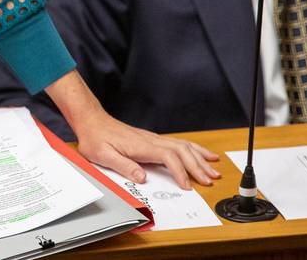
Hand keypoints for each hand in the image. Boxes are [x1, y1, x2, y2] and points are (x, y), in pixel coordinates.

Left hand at [44, 69, 218, 188]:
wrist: (91, 121)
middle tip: (210, 180)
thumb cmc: (95, 137)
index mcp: (141, 145)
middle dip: (198, 166)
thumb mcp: (102, 155)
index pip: (168, 157)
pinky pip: (178, 144)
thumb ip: (123, 166)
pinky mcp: (152, 140)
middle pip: (182, 151)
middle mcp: (151, 140)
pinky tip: (201, 154)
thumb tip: (142, 177)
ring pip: (183, 146)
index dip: (180, 172)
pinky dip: (193, 150)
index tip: (187, 186)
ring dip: (199, 158)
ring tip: (214, 169)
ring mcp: (153, 139)